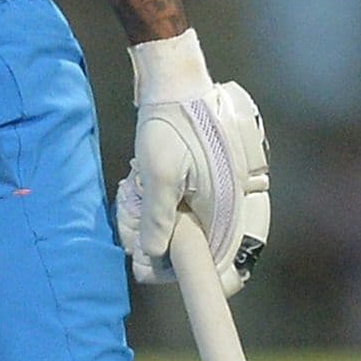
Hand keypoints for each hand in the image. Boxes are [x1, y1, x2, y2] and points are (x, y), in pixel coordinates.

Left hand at [116, 30, 270, 292]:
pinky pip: (178, 210)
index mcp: (228, 210)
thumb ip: (157, 219)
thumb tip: (153, 255)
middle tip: (129, 223)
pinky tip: (138, 185)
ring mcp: (219, 197)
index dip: (187, 277)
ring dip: (149, 221)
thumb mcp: (158, 174)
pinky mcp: (206, 186)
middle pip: (194, 252)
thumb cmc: (172, 125)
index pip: (221, 268)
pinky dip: (156, 205)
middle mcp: (231, 208)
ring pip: (181, 231)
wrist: (178, 84)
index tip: (150, 269)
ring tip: (130, 194)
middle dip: (155, 243)